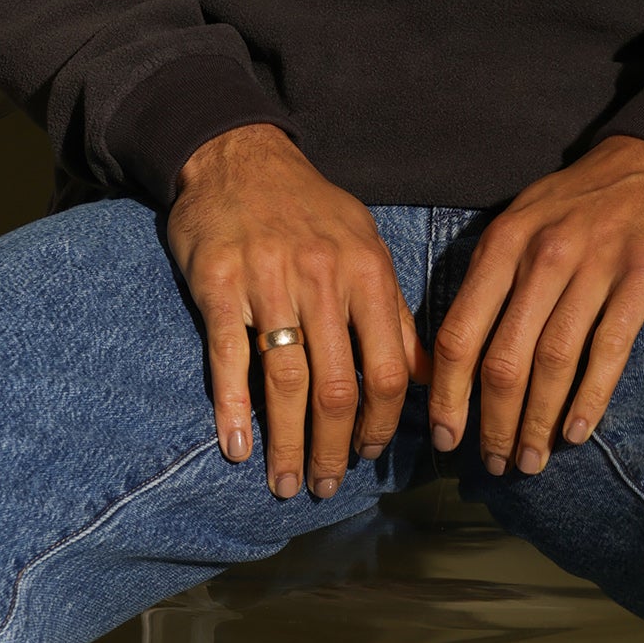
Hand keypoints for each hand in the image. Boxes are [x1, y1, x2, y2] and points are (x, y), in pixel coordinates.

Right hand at [167, 124, 429, 498]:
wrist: (238, 156)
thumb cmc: (308, 209)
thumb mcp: (365, 245)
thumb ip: (393, 311)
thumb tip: (425, 378)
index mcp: (367, 271)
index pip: (388, 368)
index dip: (382, 423)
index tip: (369, 454)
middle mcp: (322, 278)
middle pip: (337, 386)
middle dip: (335, 448)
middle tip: (327, 486)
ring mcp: (268, 281)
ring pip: (286, 382)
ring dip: (288, 443)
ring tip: (286, 483)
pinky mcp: (218, 283)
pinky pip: (229, 358)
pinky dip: (233, 409)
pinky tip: (237, 447)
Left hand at [429, 135, 643, 475]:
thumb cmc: (584, 201)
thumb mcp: (524, 222)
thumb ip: (492, 280)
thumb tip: (450, 357)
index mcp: (503, 244)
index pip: (459, 332)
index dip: (447, 394)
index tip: (445, 438)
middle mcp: (543, 254)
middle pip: (503, 358)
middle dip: (493, 422)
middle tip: (494, 463)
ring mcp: (595, 263)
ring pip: (553, 361)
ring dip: (537, 421)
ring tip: (531, 459)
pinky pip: (610, 347)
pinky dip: (590, 396)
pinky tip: (576, 431)